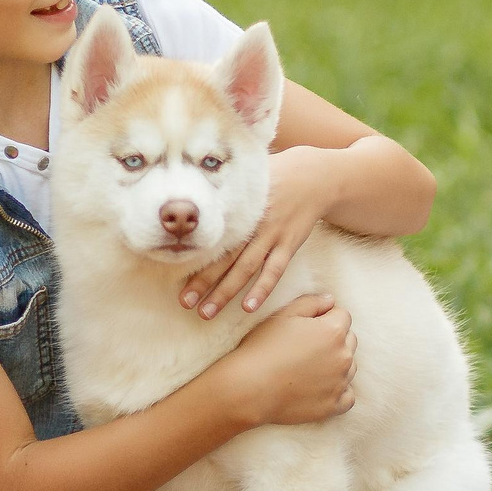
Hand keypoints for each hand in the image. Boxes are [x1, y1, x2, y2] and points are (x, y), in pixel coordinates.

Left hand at [183, 147, 343, 316]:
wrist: (316, 178)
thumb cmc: (276, 177)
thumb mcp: (249, 178)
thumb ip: (226, 190)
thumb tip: (195, 191)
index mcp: (238, 210)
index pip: (211, 238)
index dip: (193, 258)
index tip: (175, 275)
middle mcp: (252, 224)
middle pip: (223, 257)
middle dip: (203, 282)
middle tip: (184, 303)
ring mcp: (272, 235)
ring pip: (245, 269)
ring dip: (225, 292)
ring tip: (206, 313)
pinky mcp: (289, 244)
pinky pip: (274, 270)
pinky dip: (262, 289)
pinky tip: (248, 307)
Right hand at [214, 293, 355, 425]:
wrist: (249, 388)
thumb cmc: (263, 348)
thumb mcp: (283, 315)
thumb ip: (312, 303)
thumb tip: (330, 300)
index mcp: (333, 331)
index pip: (343, 316)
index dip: (325, 318)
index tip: (307, 328)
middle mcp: (343, 356)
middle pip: (349, 341)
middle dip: (334, 340)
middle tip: (307, 348)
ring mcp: (340, 383)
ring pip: (349, 367)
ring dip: (336, 365)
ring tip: (309, 368)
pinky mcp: (333, 406)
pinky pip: (348, 396)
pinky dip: (338, 392)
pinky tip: (320, 389)